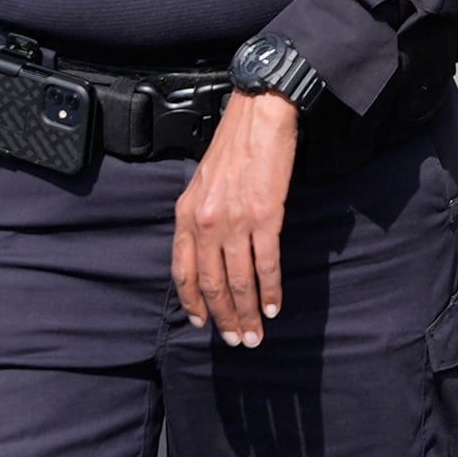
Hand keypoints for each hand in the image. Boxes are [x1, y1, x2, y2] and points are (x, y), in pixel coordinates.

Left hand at [176, 91, 298, 345]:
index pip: (184, 271)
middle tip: (237, 340)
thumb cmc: (234, 146)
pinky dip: (270, 290)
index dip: (193, 301)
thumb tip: (210, 250)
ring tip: (256, 335)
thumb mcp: (202, 183)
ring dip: (247, 313)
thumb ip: (201, 217)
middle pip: (212, 284)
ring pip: (239, 280)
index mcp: (186, 214)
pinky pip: (267, 263)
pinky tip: (273, 307)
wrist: (259, 116)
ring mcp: (235, 221)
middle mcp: (206, 222)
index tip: (201, 323)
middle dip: (224, 318)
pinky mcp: (266, 216)